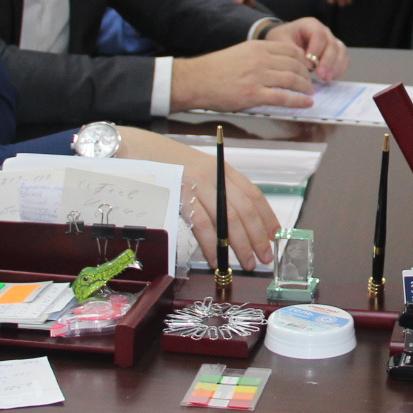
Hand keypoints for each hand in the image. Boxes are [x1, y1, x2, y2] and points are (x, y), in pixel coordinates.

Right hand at [111, 127, 279, 267]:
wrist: (137, 149)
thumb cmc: (168, 164)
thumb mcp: (199, 171)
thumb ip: (219, 189)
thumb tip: (238, 220)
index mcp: (223, 169)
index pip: (254, 194)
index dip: (267, 217)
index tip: (275, 235)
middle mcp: (215, 175)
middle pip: (245, 210)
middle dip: (258, 236)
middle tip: (265, 256)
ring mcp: (198, 185)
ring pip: (228, 219)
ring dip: (240, 245)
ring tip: (248, 263)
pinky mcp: (181, 196)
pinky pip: (202, 226)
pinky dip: (213, 245)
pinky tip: (217, 260)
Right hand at [170, 39, 313, 112]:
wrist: (197, 80)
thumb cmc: (216, 69)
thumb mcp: (241, 52)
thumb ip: (260, 55)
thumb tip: (279, 63)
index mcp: (258, 47)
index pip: (291, 50)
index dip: (303, 60)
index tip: (307, 67)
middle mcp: (261, 60)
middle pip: (295, 65)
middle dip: (307, 75)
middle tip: (310, 83)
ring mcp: (258, 77)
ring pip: (293, 80)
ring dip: (306, 88)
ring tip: (310, 93)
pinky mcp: (254, 95)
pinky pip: (284, 98)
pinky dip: (299, 101)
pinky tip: (306, 103)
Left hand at [266, 17, 347, 82]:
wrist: (285, 40)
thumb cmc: (282, 39)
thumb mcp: (280, 41)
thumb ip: (291, 50)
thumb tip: (307, 63)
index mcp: (311, 24)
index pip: (319, 35)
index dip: (316, 50)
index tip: (309, 65)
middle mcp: (325, 31)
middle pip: (332, 44)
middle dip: (328, 61)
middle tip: (321, 76)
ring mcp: (332, 41)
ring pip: (341, 51)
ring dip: (336, 66)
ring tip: (326, 79)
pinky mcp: (336, 52)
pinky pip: (344, 59)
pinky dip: (340, 69)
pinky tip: (331, 78)